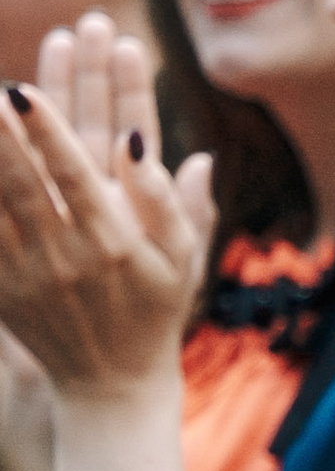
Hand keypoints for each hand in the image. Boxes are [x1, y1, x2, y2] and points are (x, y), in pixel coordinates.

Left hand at [0, 19, 212, 396]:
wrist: (113, 380)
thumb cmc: (155, 309)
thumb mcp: (181, 259)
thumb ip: (171, 202)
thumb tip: (164, 149)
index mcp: (115, 243)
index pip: (76, 175)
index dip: (48, 132)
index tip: (23, 90)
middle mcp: (67, 256)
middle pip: (24, 181)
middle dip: (2, 132)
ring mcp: (28, 273)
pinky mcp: (1, 286)